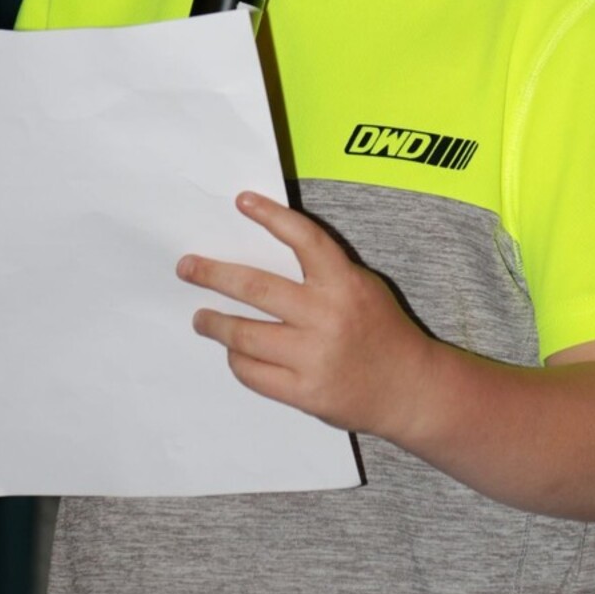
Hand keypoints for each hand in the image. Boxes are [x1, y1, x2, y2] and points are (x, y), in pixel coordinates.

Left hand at [176, 191, 432, 435]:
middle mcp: (326, 316)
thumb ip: (322, 272)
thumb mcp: (361, 286)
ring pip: (245, 335)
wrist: (407, 387)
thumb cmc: (380, 329)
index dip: (271, 216)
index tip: (241, 200)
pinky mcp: (303, 392)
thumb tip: (263, 254)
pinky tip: (233, 351)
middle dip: (213, 275)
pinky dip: (237, 359)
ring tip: (201, 318)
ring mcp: (313, 356)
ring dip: (215, 323)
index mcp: (344, 283)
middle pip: (255, 288)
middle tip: (187, 267)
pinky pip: (253, 372)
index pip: (304, 238)